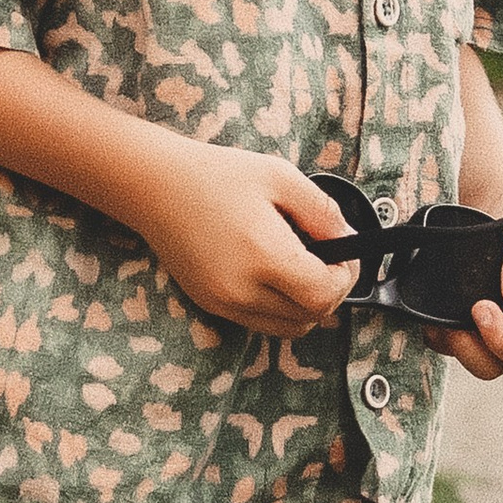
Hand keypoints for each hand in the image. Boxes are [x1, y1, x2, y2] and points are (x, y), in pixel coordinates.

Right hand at [126, 143, 358, 338]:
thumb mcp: (280, 177)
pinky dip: (278, 307)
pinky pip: (260, 321)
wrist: (155, 185)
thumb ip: (322, 212)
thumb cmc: (215, 175)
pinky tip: (272, 272)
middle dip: (330, 290)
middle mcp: (242, 290)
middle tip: (328, 258)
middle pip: (310, 317)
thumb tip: (347, 239)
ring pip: (287, 327)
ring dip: (305, 305)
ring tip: (300, 266)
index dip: (345, 277)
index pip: (324, 294)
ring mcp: (223, 303)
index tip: (345, 254)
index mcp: (263, 256)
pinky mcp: (210, 305)